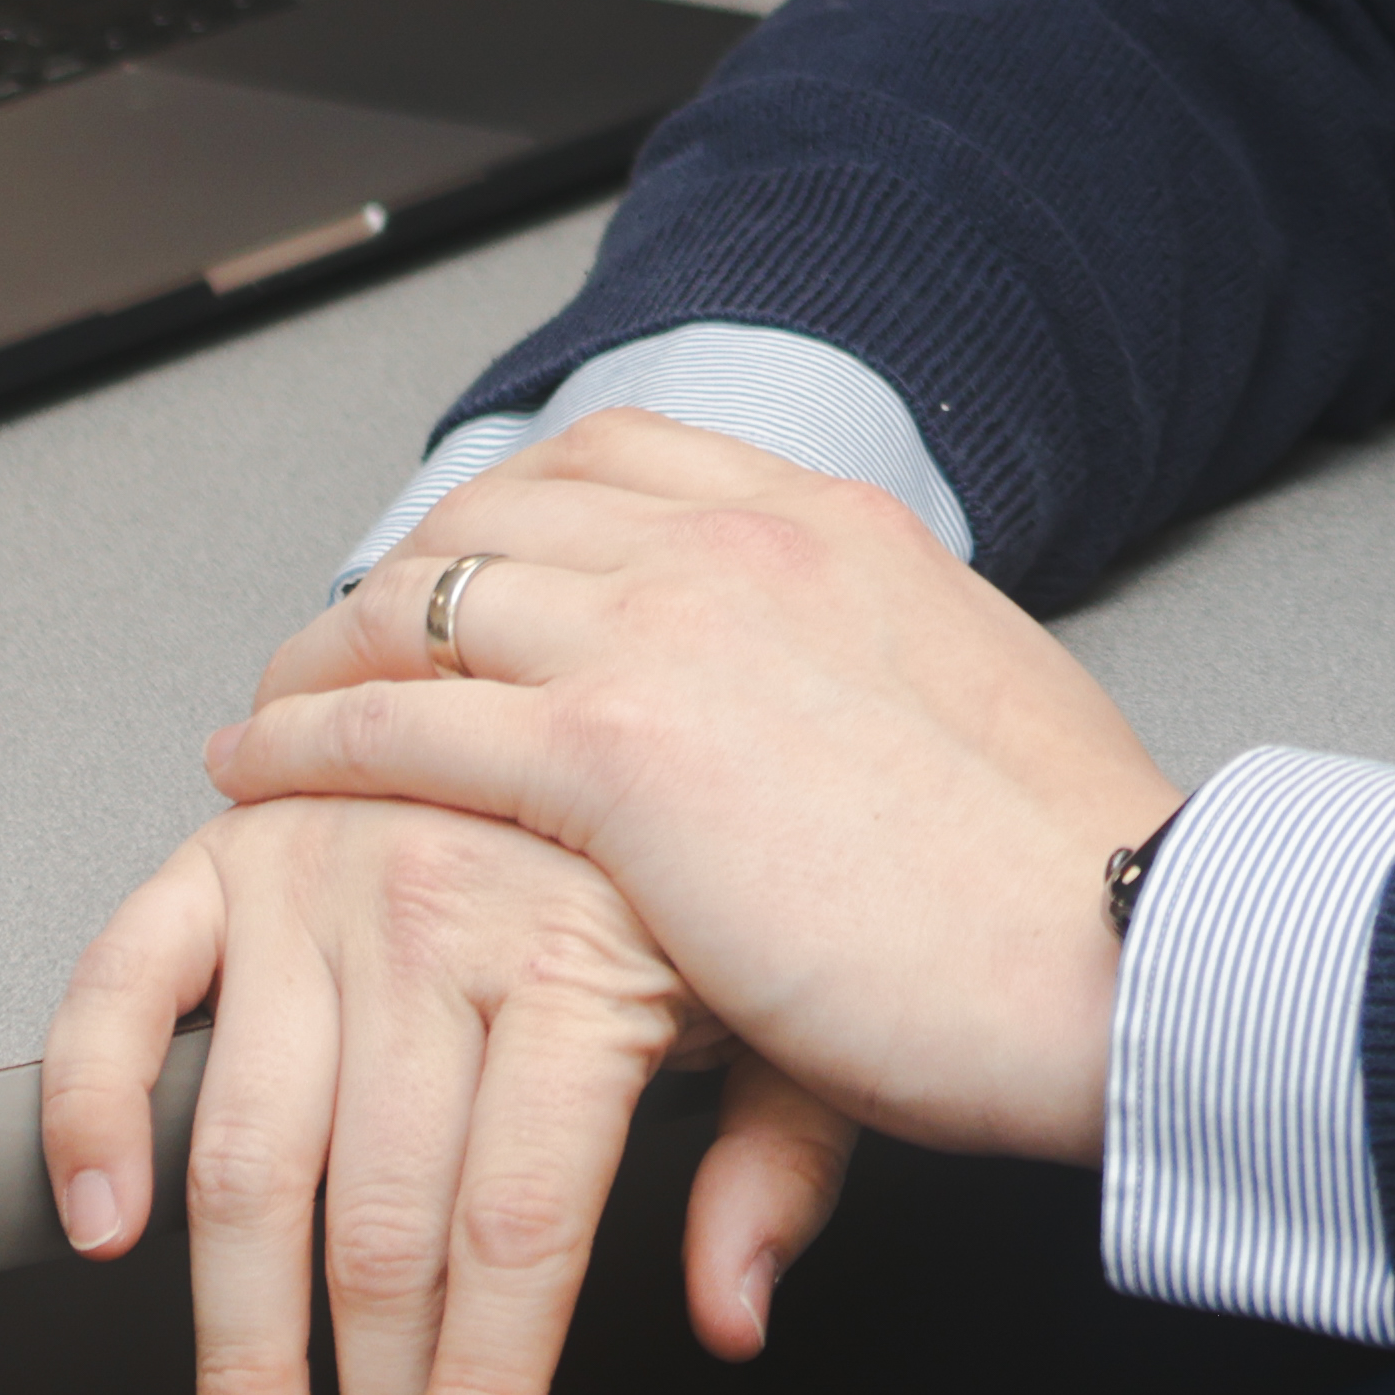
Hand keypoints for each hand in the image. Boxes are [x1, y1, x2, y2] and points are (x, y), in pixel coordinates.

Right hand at [31, 791, 858, 1394]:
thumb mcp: (793, 1001)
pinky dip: (90, 1109)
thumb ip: (781, 1165)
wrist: (616, 678)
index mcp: (578, 957)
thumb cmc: (692, 868)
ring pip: (248, 1162)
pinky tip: (101, 1228)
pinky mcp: (220, 853)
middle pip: (382, 1229)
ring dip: (236, 1353)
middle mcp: (436, 913)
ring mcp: (314, 881)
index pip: (517, 1229)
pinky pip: (121, 989)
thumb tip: (730, 1316)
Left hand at [215, 410, 1182, 1170]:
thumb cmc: (1078, 882)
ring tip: (279, 702)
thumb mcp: (981, 732)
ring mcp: (674, 635)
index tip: (473, 556)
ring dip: (332, 649)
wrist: (1125, 941)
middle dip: (408, 563)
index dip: (519, 504)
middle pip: (509, 506)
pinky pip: (412, 726)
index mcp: (846, 528)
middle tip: (349, 631)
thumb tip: (857, 760)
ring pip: (436, 598)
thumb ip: (888, 715)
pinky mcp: (619, 758)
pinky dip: (316, 741)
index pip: (631, 453)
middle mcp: (747, 547)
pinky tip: (269, 772)